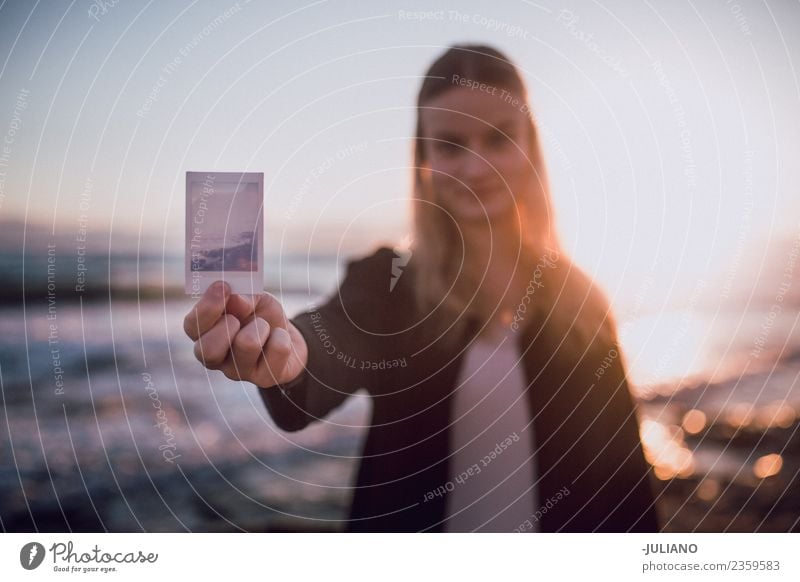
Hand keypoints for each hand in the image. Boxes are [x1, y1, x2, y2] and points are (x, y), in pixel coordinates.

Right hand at [183, 281, 307, 388]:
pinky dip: (282, 336)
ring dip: (261, 326)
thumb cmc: (260, 315)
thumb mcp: (253, 297)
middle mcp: (214, 356)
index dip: (207, 307)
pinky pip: (277, 350)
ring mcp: (237, 371)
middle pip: (206, 350)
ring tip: (264, 325)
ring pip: (246, 345)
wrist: (286, 338)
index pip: (192, 325)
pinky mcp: (263, 378)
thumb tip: (237, 300)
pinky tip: (279, 337)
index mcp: (204, 333)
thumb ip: (244, 295)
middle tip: (237, 317)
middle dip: (226, 326)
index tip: (224, 287)